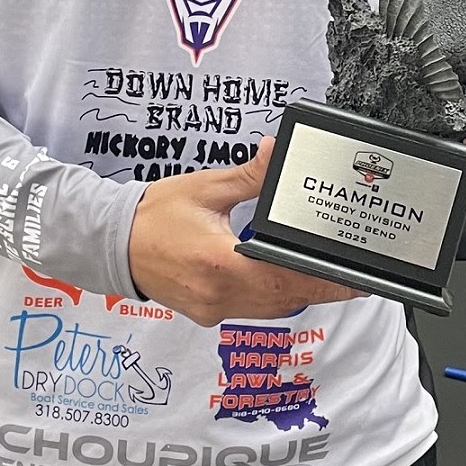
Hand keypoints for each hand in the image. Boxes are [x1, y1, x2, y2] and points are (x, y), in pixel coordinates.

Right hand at [127, 136, 367, 326]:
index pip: (284, 278)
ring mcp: (212, 308)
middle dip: (321, 288)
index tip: (353, 277)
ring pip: (271, 310)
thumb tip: (275, 153)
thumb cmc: (153, 215)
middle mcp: (218, 294)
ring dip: (299, 294)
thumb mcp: (205, 187)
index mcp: (219, 262)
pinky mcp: (207, 312)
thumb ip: (248, 175)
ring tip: (326, 276)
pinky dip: (275, 298)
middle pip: (285, 300)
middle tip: (354, 277)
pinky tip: (285, 280)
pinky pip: (252, 310)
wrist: (111, 243)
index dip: (323, 280)